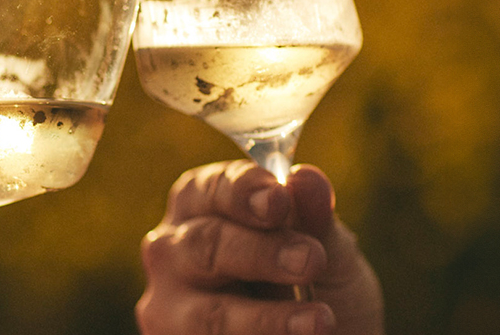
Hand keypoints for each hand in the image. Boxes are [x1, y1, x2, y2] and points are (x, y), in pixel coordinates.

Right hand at [137, 160, 383, 334]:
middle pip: (205, 244)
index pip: (211, 188)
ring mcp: (171, 306)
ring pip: (209, 313)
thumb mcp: (329, 252)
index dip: (244, 190)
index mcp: (202, 208)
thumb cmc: (319, 289)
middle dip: (261, 252)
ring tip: (320, 320)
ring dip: (267, 318)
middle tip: (311, 260)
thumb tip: (307, 178)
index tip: (279, 198)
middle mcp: (174, 251)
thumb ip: (315, 218)